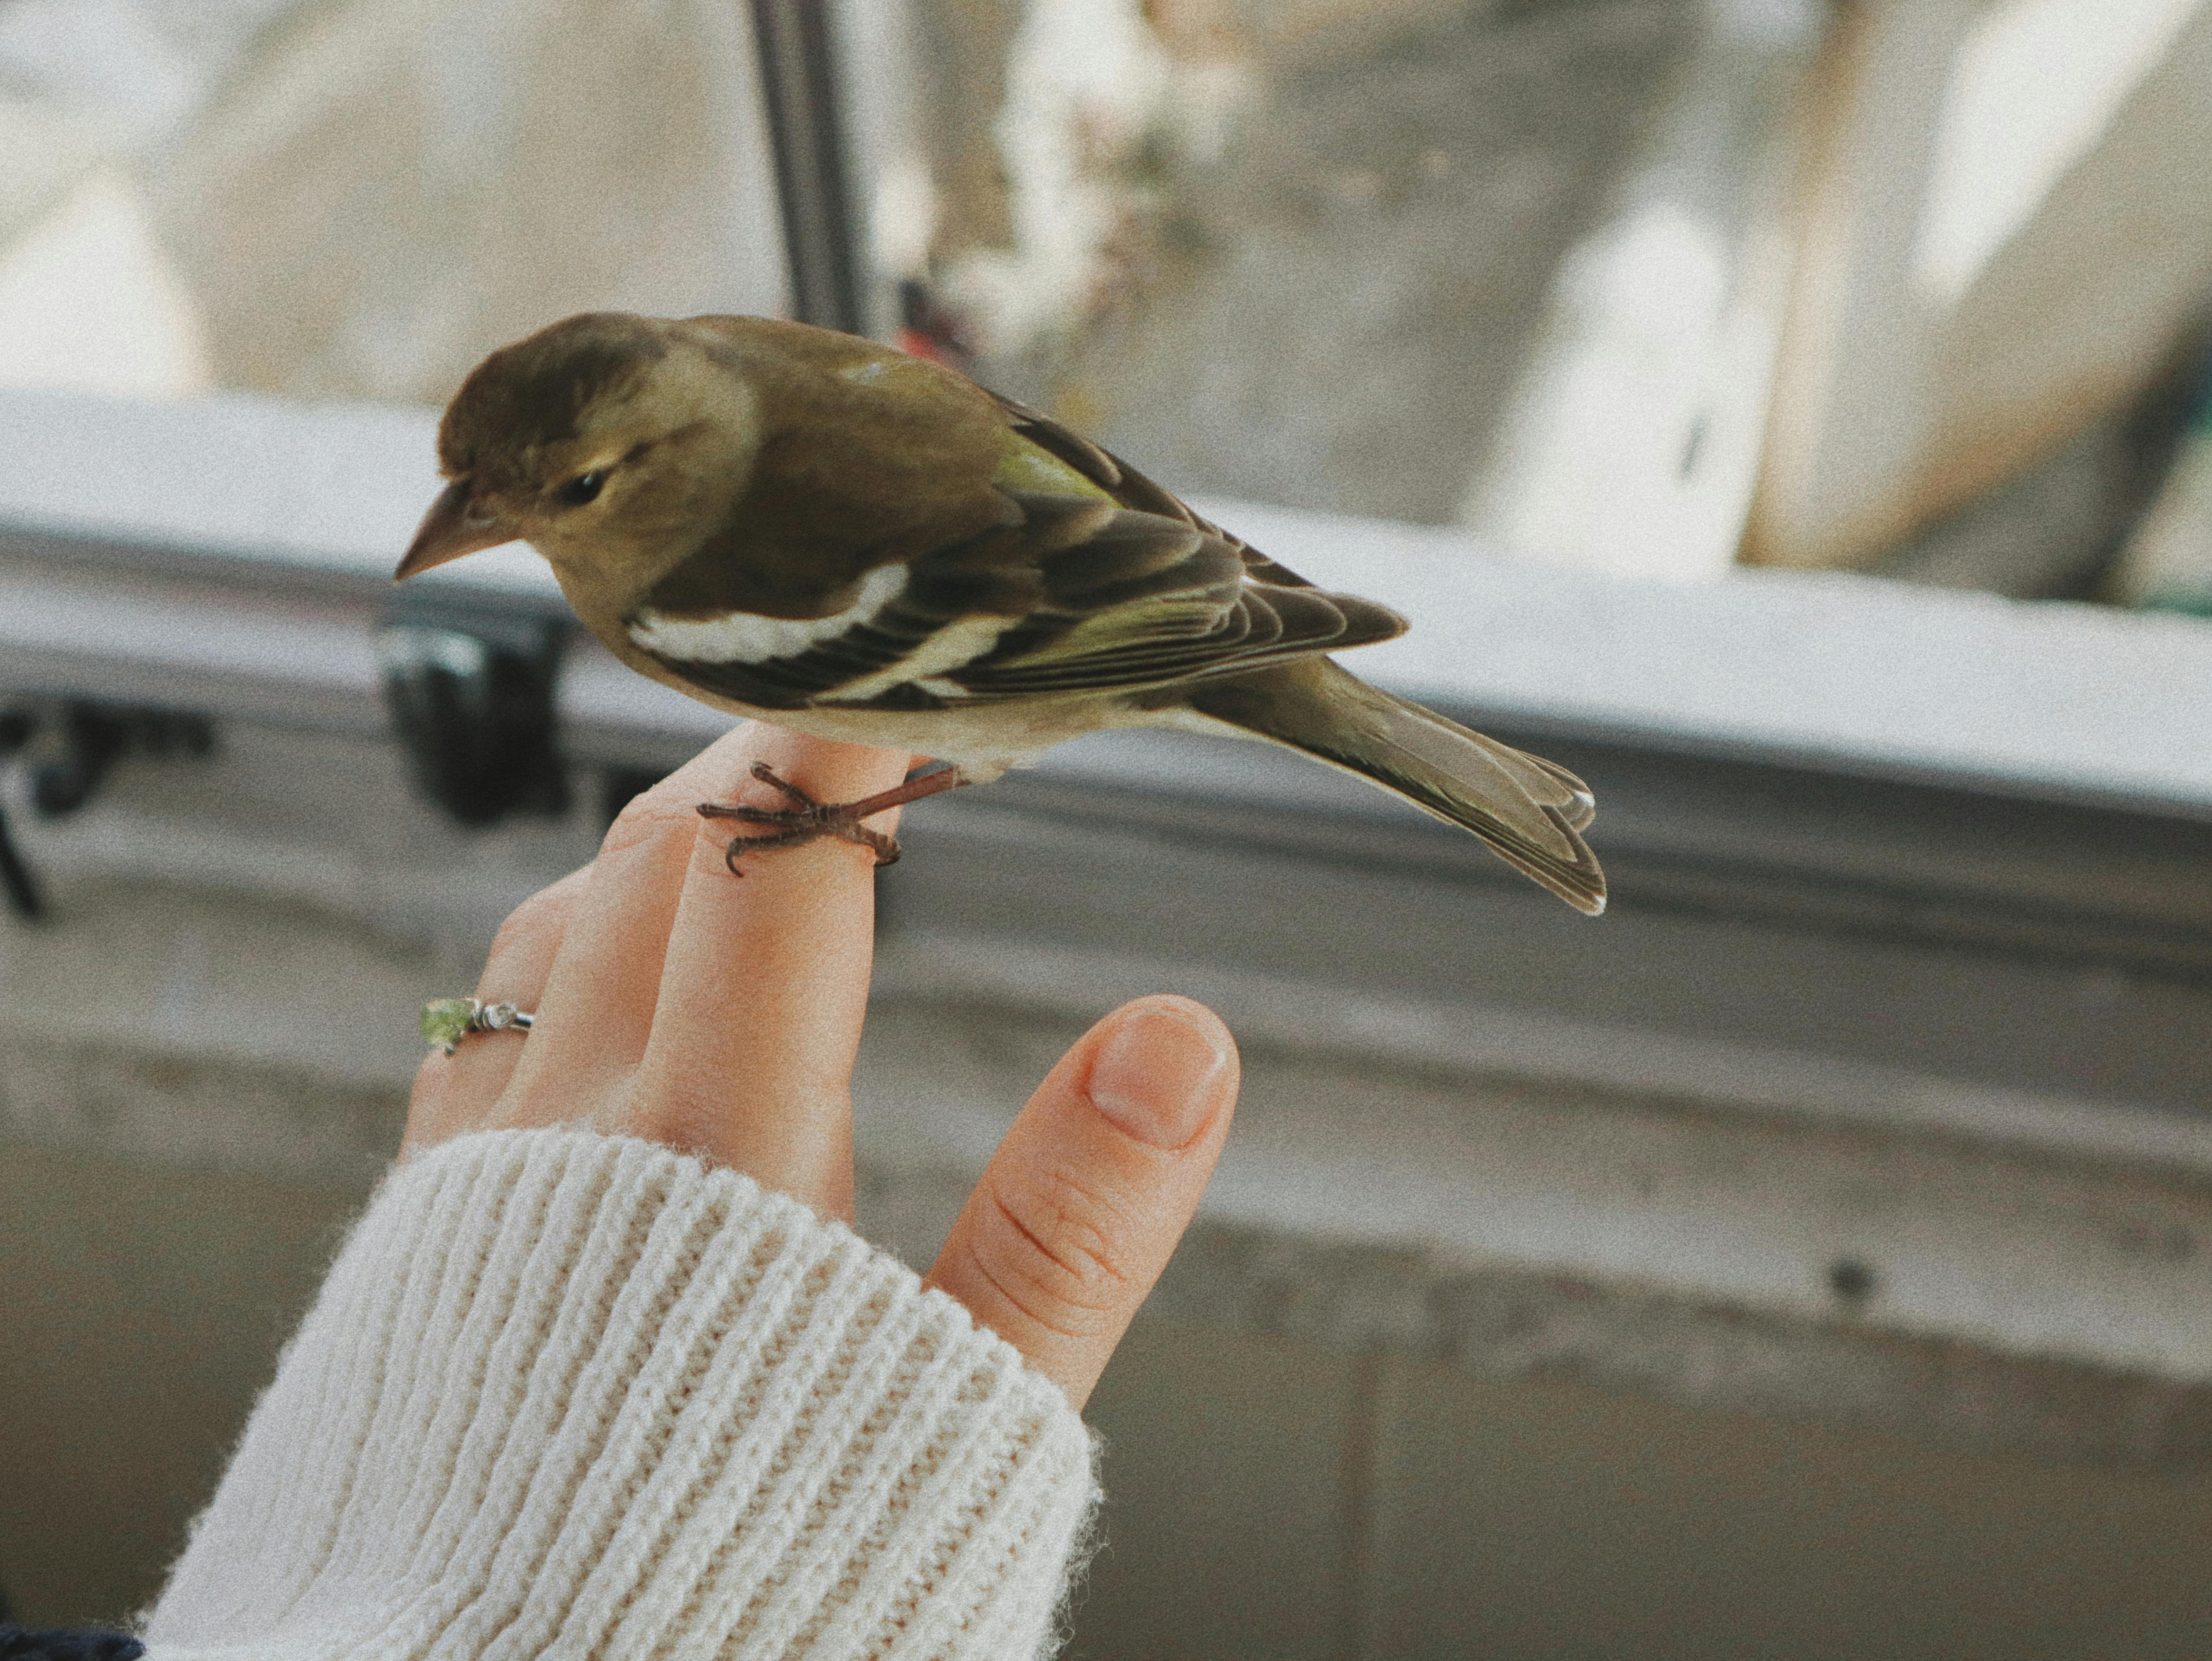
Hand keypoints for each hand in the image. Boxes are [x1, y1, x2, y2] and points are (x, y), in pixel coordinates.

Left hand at [402, 722, 1238, 1407]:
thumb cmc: (742, 1579)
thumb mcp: (956, 1420)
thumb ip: (1072, 1227)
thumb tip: (1180, 1044)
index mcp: (716, 1153)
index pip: (787, 871)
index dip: (850, 738)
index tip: (910, 647)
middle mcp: (573, 1126)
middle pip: (665, 858)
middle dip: (770, 766)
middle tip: (875, 728)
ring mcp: (480, 1167)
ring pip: (564, 919)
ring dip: (666, 848)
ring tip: (762, 831)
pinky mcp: (430, 1227)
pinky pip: (488, 1018)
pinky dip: (572, 948)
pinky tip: (620, 981)